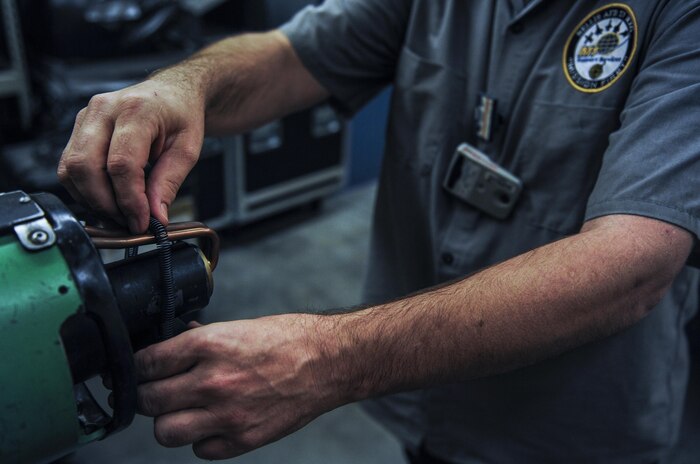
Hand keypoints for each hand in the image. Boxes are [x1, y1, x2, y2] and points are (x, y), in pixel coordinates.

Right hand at [57, 78, 204, 232]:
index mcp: (137, 110)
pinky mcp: (78, 128)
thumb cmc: (180, 116)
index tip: (141, 222)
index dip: (129, 200)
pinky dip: (85, 190)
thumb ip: (169, 182)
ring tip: (121, 212)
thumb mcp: (188, 149)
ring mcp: (86, 117)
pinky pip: (70, 167)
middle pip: (86, 166)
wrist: (171, 93)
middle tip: (129, 221)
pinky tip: (108, 198)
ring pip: (71, 169)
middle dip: (106, 204)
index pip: (121, 163)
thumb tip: (155, 216)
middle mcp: (104, 110)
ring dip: (93, 200)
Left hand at [134, 315, 341, 459]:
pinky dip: (202, 439)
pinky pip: (200, 450)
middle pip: (148, 401)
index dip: (139, 367)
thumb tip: (174, 346)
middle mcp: (212, 381)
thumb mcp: (239, 328)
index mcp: (208, 345)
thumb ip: (201, 341)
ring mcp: (226, 415)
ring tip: (183, 411)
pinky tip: (214, 422)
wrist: (328, 362)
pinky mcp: (242, 439)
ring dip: (170, 421)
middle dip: (148, 395)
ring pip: (165, 432)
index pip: (146, 363)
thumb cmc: (287, 340)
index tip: (142, 370)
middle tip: (158, 391)